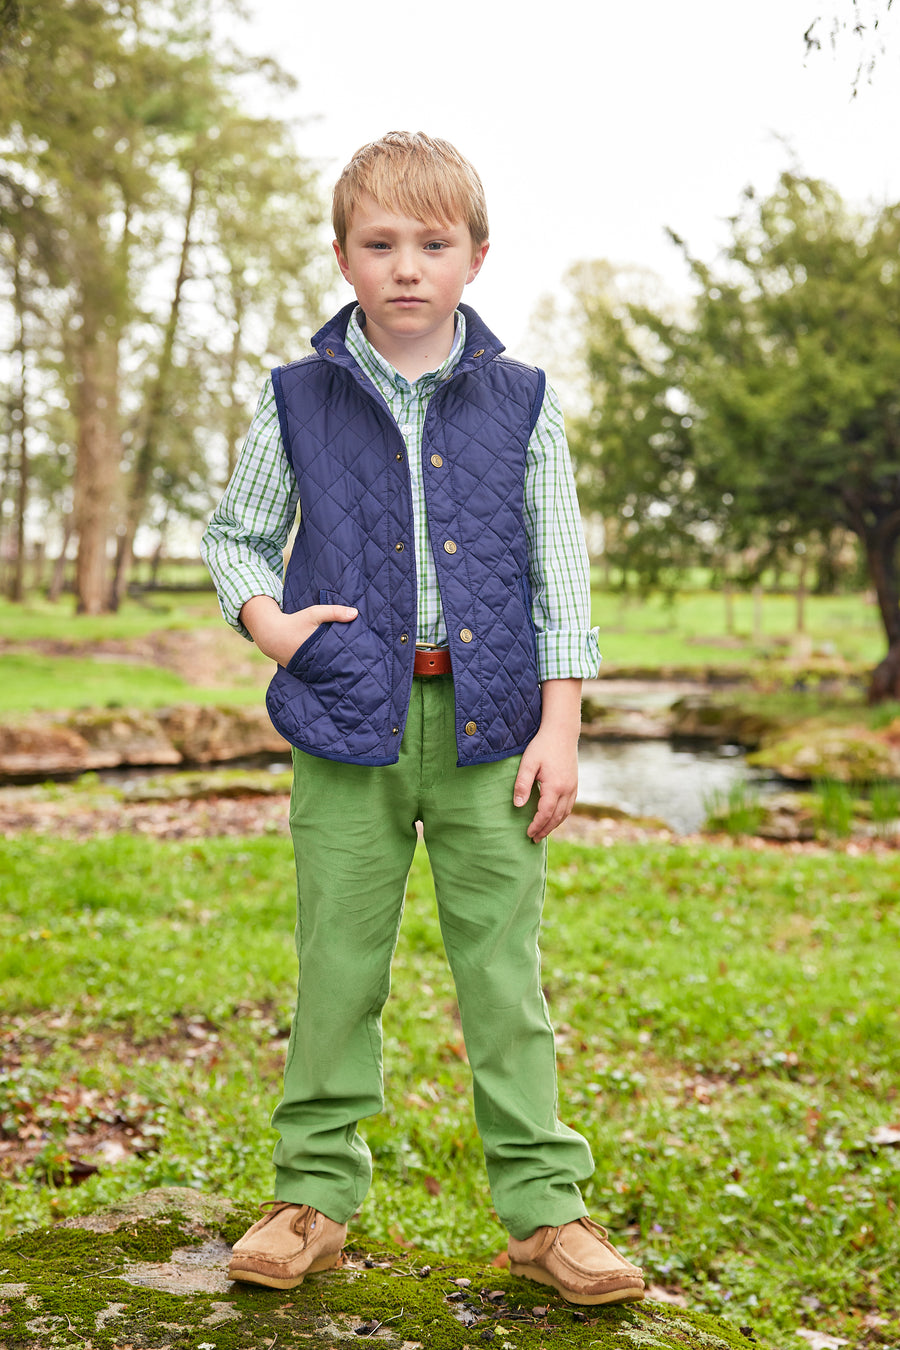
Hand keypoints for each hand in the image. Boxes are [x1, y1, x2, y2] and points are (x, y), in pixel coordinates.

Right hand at [240, 595, 357, 666]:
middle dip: (347, 668)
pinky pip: (318, 672)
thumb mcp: (314, 614)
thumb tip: (355, 613)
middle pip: (335, 668)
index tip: (365, 660)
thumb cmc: (295, 622)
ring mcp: (307, 670)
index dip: (352, 660)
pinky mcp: (303, 672)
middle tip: (364, 670)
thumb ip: (334, 612)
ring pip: (327, 672)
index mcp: (318, 649)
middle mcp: (313, 663)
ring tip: (354, 675)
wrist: (271, 635)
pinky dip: (326, 671)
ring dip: (337, 671)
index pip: (340, 657)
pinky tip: (337, 674)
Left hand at [513, 728, 577, 840]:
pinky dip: (562, 815)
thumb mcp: (527, 763)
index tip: (528, 833)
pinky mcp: (575, 783)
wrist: (562, 732)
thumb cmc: (542, 746)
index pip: (545, 813)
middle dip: (545, 829)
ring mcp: (573, 787)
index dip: (536, 825)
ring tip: (543, 832)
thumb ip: (522, 785)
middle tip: (534, 839)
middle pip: (556, 817)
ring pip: (565, 813)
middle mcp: (567, 790)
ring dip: (554, 825)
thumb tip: (518, 805)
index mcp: (555, 787)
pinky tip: (555, 818)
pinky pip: (570, 805)